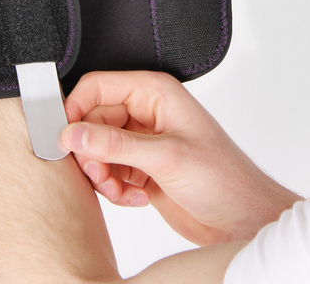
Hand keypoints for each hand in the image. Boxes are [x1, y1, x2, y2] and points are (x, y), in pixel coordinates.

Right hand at [62, 71, 301, 245]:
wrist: (243, 222)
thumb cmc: (225, 180)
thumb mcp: (166, 157)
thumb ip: (114, 145)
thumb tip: (74, 134)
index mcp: (153, 92)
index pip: (97, 87)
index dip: (76, 108)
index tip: (66, 136)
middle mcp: (144, 112)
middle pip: (91, 120)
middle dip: (90, 151)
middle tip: (98, 172)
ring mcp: (140, 141)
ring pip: (95, 148)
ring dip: (101, 173)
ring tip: (118, 188)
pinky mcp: (138, 167)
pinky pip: (106, 170)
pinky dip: (112, 187)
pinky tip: (134, 197)